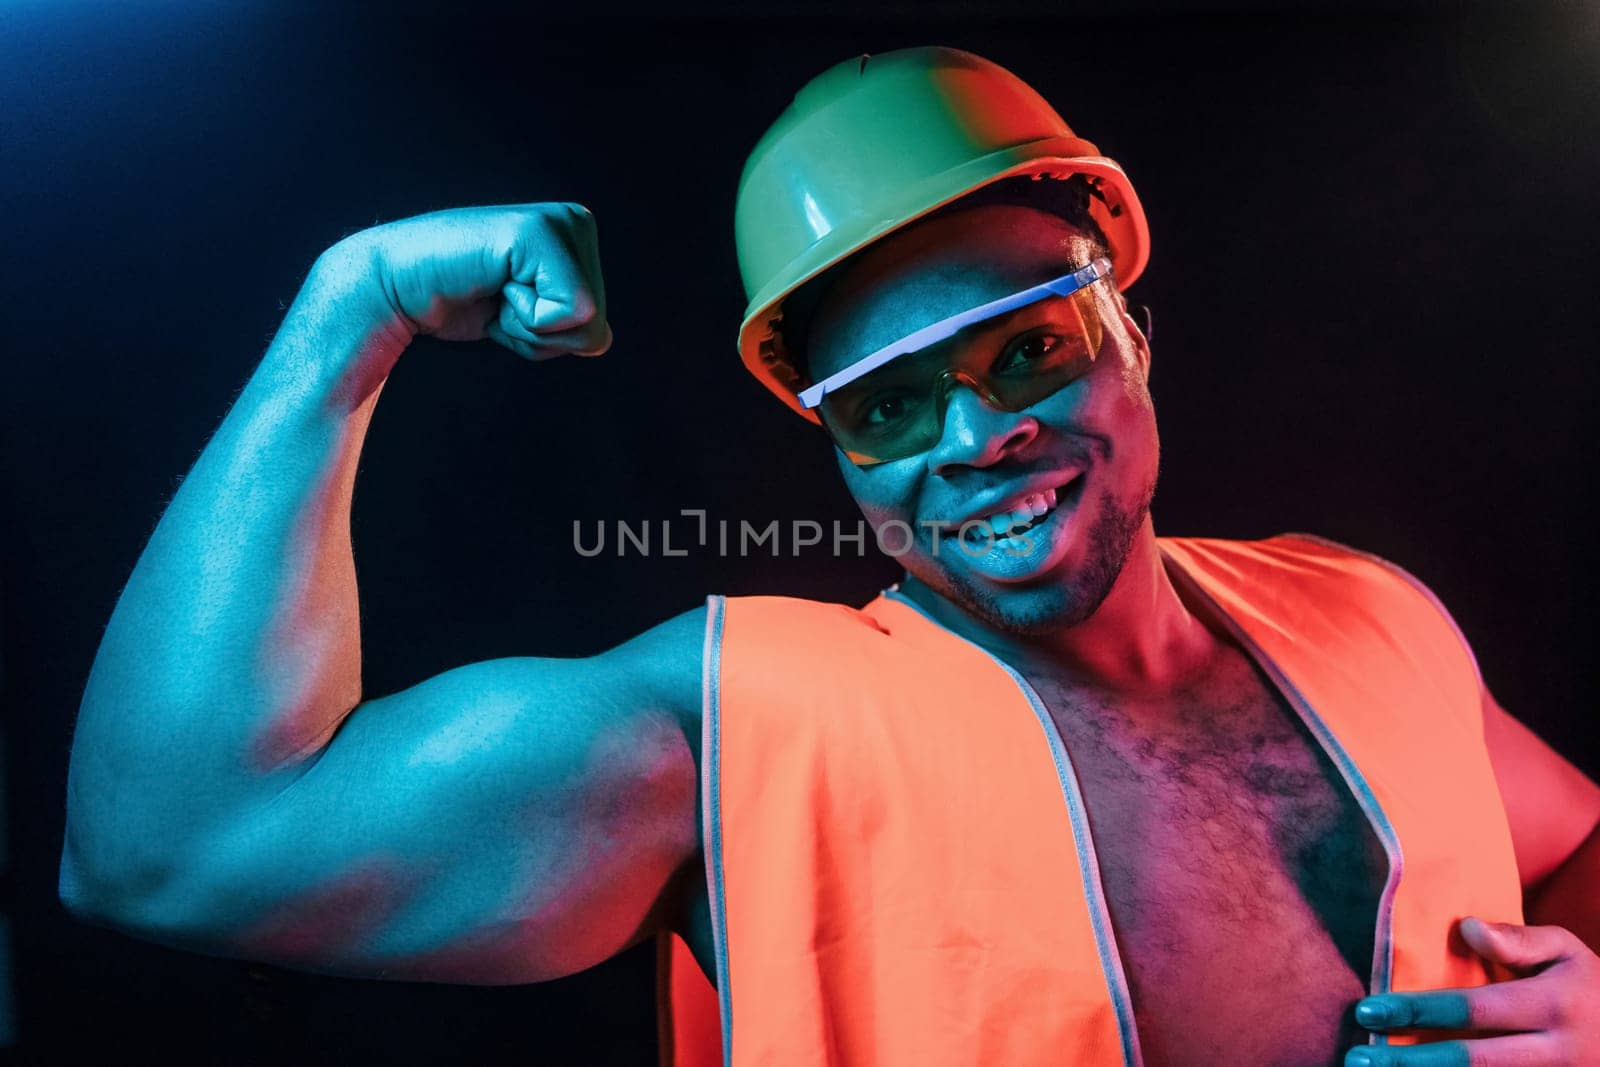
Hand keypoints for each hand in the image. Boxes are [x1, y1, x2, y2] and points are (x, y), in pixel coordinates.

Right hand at [316, 203, 611, 360]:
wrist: (397, 288)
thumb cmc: (462, 303)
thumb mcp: (532, 322)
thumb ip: (573, 329)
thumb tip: (602, 340)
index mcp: (581, 240)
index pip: (598, 330)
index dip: (546, 337)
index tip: (507, 305)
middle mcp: (577, 222)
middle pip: (596, 327)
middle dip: (540, 332)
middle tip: (497, 297)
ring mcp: (559, 222)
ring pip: (585, 322)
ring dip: (528, 324)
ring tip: (494, 289)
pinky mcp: (537, 232)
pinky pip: (566, 311)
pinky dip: (523, 318)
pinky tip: (493, 284)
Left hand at [1344, 917, 1599, 1064]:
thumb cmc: (1588, 989)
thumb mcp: (1567, 952)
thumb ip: (1517, 940)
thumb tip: (1465, 928)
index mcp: (1554, 1007)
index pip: (1475, 1011)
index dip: (1420, 1012)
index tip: (1369, 1008)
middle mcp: (1556, 1055)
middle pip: (1472, 1063)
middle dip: (1410, 1063)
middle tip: (1358, 1057)